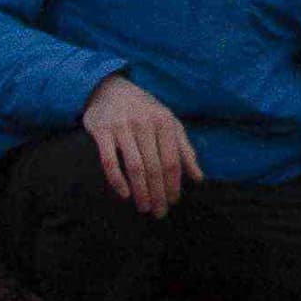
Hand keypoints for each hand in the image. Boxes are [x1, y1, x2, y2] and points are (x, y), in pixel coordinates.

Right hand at [82, 72, 202, 216]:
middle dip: (158, 193)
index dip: (174, 184)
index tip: (173, 202)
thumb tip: (198, 178)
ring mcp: (122, 127)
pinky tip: (124, 194)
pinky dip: (117, 179)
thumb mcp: (169, 123)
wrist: (110, 89)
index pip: (172, 160)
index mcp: (165, 122)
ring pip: (135, 166)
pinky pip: (109, 160)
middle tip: (158, 212)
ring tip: (144, 207)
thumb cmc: (144, 110)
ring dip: (141, 191)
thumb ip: (184, 149)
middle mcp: (145, 123)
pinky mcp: (101, 130)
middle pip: (155, 166)